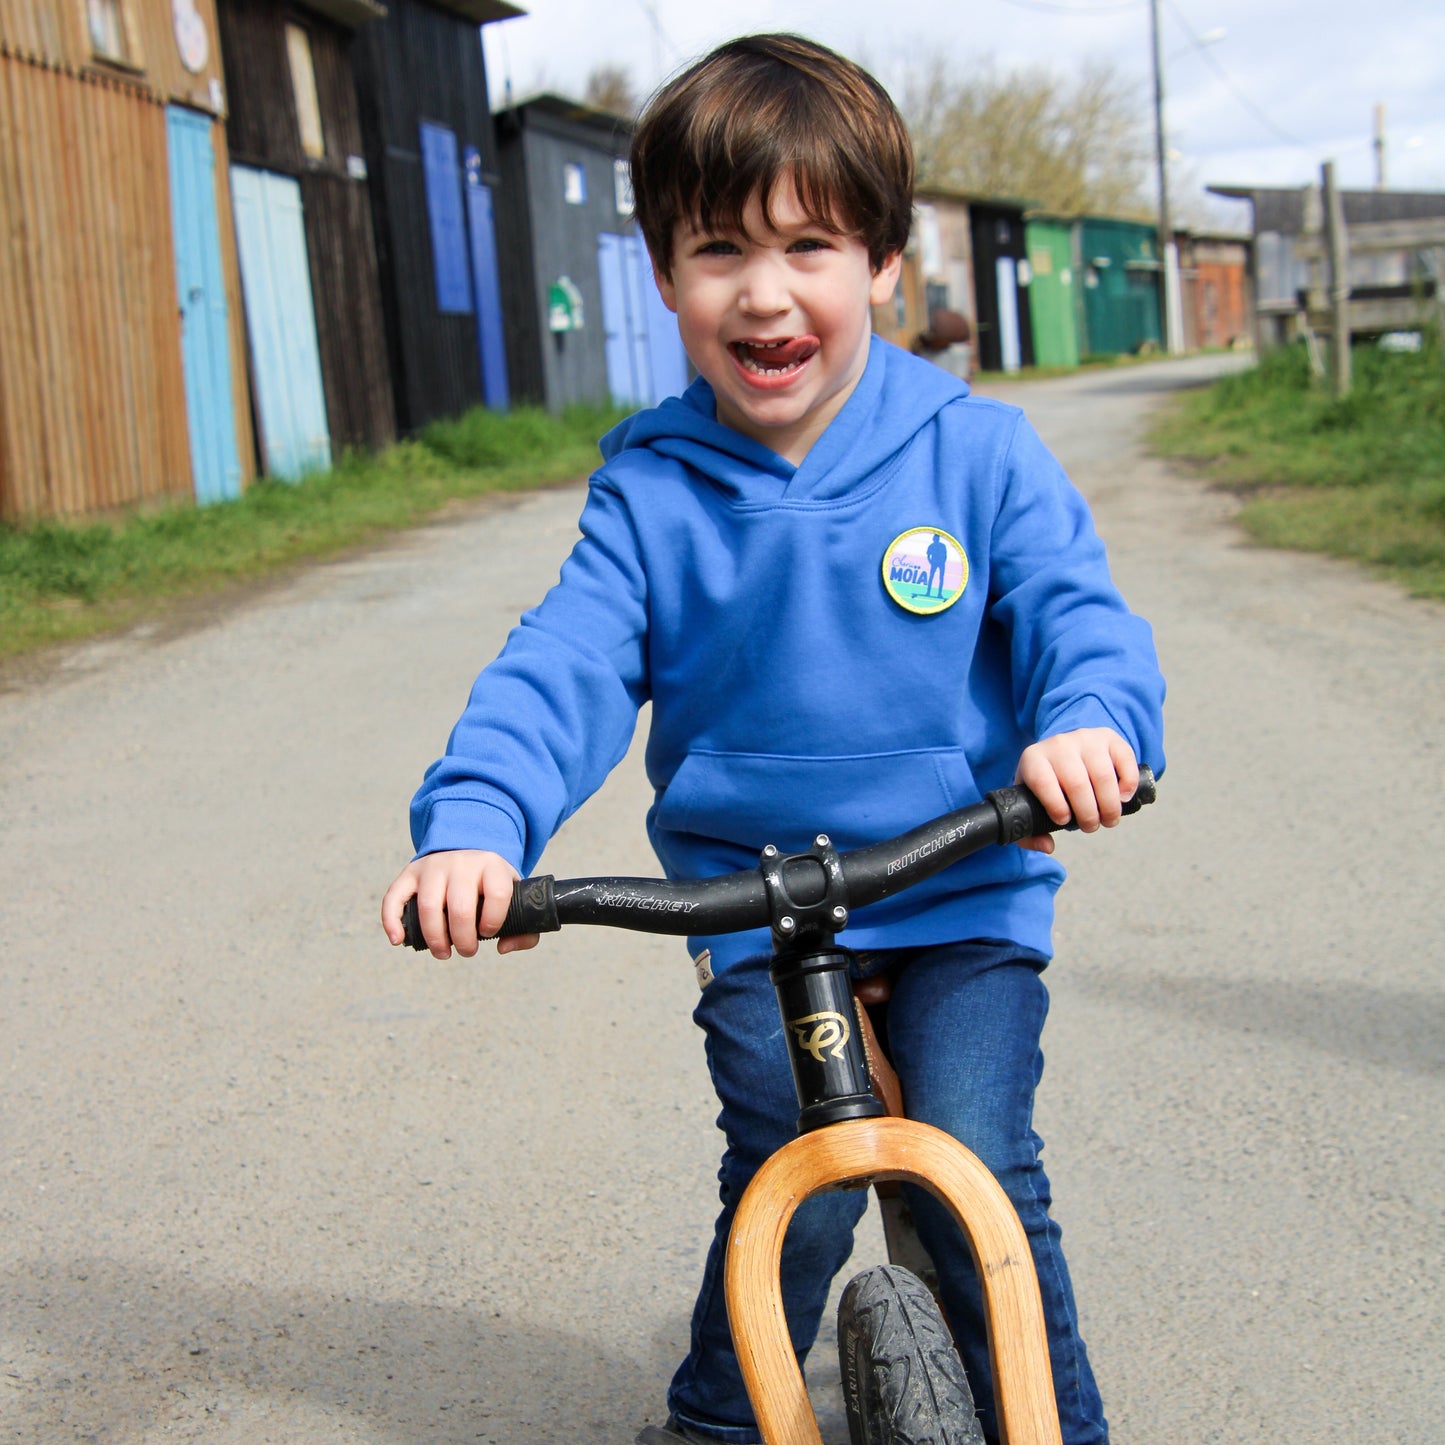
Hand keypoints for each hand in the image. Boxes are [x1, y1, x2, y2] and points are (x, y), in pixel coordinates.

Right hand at [380, 850, 540, 958]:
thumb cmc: (492, 884)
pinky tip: (399, 940)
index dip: (494, 920)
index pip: (497, 894)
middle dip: (464, 940)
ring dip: (435, 938)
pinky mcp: (411, 873)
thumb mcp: (515, 895)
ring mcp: (434, 866)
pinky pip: (395, 896)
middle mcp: (462, 862)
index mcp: (492, 866)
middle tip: (467, 951)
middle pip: (460, 907)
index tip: (489, 932)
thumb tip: (504, 948)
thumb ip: (525, 926)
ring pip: (429, 906)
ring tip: (443, 953)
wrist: (468, 849)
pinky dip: (392, 921)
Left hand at [1014, 728, 1139, 854]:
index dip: (1055, 806)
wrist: (1063, 750)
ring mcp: (1086, 739)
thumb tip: (1048, 847)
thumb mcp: (1029, 801)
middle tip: (1091, 826)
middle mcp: (1059, 744)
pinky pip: (1124, 760)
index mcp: (1034, 759)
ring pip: (1103, 776)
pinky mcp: (1109, 738)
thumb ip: (1029, 832)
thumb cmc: (1046, 783)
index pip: (1042, 781)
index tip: (1064, 821)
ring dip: (1110, 805)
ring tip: (1109, 819)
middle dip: (1088, 814)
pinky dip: (1128, 784)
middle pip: (1077, 784)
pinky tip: (1123, 798)